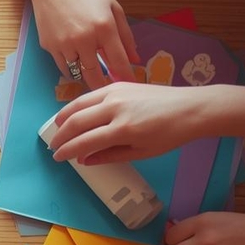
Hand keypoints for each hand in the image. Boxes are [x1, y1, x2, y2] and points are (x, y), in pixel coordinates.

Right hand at [25, 0, 136, 88]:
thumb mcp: (114, 9)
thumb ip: (126, 35)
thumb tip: (135, 59)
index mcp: (104, 28)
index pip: (118, 61)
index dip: (125, 75)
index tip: (129, 83)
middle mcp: (84, 40)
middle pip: (95, 75)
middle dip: (103, 84)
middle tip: (108, 87)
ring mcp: (64, 45)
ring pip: (77, 73)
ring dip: (86, 76)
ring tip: (92, 75)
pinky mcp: (50, 47)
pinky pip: (63, 67)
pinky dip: (72, 69)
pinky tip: (77, 63)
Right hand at [50, 83, 206, 164]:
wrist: (191, 107)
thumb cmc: (170, 135)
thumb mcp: (141, 152)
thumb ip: (110, 155)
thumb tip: (84, 159)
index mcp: (122, 129)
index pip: (84, 141)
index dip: (67, 151)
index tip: (57, 158)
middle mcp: (115, 108)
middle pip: (76, 121)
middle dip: (60, 136)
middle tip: (53, 146)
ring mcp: (115, 93)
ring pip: (78, 104)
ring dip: (63, 117)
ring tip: (57, 128)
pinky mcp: (118, 84)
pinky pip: (90, 95)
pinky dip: (77, 105)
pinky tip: (74, 114)